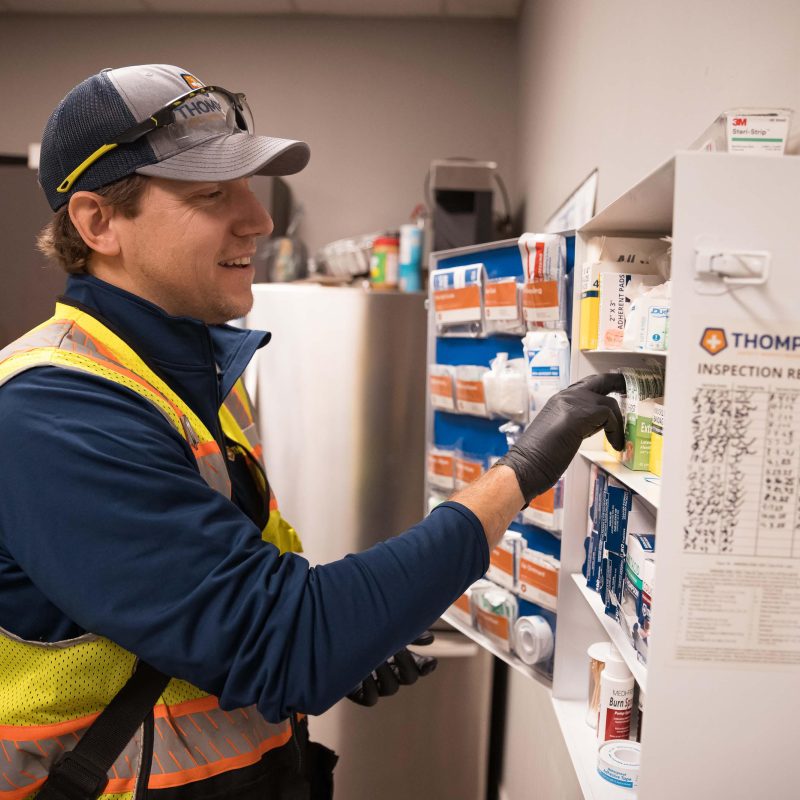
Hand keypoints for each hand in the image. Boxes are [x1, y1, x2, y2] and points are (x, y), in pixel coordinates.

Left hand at [346, 631, 437, 706]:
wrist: (332, 639)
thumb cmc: (362, 632)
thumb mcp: (385, 628)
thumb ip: (406, 633)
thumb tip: (430, 639)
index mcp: (400, 658)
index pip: (420, 666)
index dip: (426, 666)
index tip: (430, 661)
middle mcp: (391, 673)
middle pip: (410, 677)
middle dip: (405, 663)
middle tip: (397, 649)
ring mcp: (377, 685)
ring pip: (391, 688)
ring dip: (385, 671)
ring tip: (375, 657)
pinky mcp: (360, 694)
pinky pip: (371, 698)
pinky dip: (369, 686)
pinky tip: (362, 672)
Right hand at [496, 373, 625, 503]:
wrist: (524, 465)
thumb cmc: (537, 457)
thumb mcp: (559, 433)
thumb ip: (576, 424)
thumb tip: (594, 426)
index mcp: (558, 401)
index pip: (585, 387)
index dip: (602, 388)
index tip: (615, 391)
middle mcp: (565, 397)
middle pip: (599, 381)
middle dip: (617, 382)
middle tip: (629, 387)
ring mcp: (572, 403)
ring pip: (608, 401)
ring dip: (618, 421)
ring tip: (618, 439)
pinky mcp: (580, 414)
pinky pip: (609, 415)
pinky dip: (616, 432)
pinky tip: (616, 445)